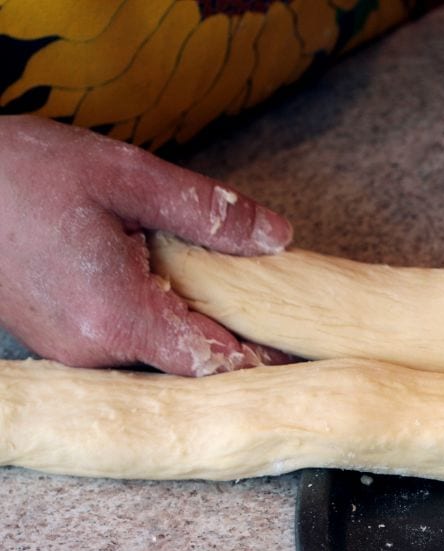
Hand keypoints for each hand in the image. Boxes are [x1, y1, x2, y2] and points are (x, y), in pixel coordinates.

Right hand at [0, 115, 292, 374]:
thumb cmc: (22, 173)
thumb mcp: (127, 175)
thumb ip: (207, 212)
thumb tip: (277, 237)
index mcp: (116, 316)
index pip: (214, 360)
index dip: (261, 353)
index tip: (297, 342)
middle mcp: (92, 351)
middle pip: (189, 365)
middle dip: (232, 338)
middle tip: (272, 309)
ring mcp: (71, 354)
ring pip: (158, 358)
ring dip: (193, 329)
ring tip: (224, 294)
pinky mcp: (59, 344)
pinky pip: (126, 347)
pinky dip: (157, 324)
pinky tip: (170, 290)